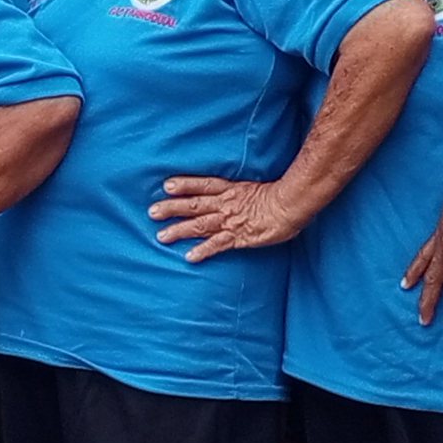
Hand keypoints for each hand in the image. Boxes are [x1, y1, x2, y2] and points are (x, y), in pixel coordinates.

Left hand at [152, 174, 307, 260]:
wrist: (291, 205)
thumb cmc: (280, 196)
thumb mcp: (257, 188)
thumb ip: (244, 193)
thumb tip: (240, 196)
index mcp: (231, 190)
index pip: (202, 185)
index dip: (184, 185)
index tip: (166, 186)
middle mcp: (226, 204)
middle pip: (193, 205)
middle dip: (171, 208)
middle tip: (151, 212)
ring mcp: (231, 220)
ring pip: (199, 225)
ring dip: (179, 230)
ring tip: (161, 236)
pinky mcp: (238, 237)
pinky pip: (217, 245)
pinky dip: (202, 251)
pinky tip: (189, 256)